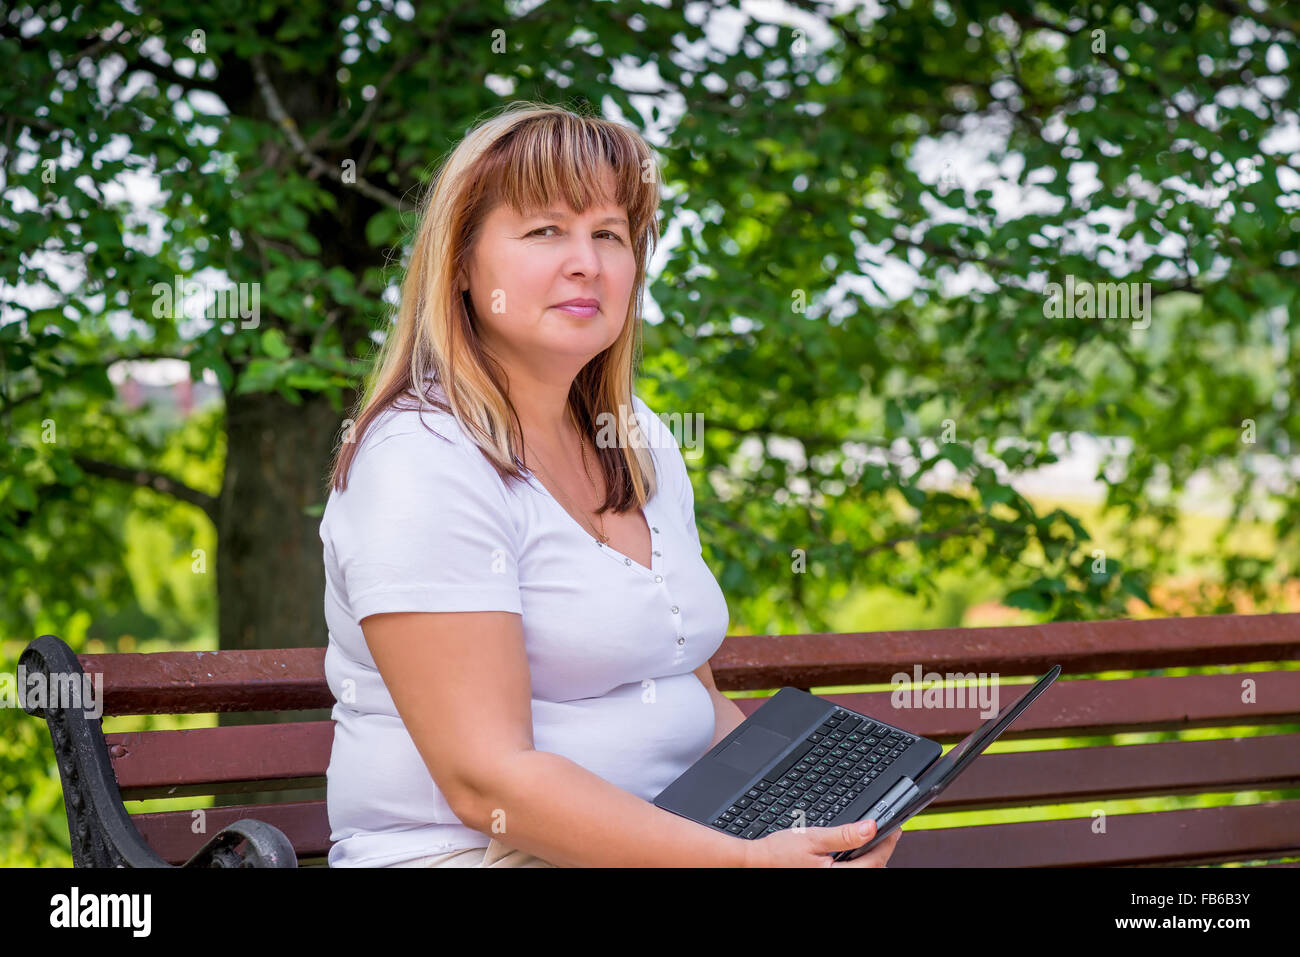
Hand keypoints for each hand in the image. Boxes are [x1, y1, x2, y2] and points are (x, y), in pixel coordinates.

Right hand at [742, 819, 901, 867]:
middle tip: (889, 832)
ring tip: (873, 839)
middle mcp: (835, 880)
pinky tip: (854, 851)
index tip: (895, 829)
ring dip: (871, 858)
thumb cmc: (779, 853)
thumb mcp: (813, 838)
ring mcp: (831, 880)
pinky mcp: (825, 878)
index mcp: (836, 875)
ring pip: (862, 873)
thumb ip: (844, 835)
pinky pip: (850, 873)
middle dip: (883, 851)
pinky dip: (857, 863)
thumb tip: (870, 827)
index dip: (888, 844)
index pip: (875, 861)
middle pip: (872, 870)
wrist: (757, 862)